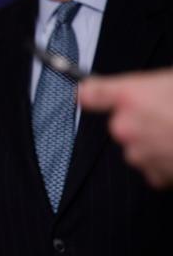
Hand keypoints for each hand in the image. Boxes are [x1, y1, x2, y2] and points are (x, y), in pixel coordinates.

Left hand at [79, 69, 172, 187]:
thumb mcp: (171, 81)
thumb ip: (151, 88)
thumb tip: (146, 93)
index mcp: (130, 95)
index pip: (91, 93)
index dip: (94, 93)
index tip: (91, 94)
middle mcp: (125, 125)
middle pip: (122, 124)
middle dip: (143, 122)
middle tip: (171, 115)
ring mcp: (139, 152)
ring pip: (139, 147)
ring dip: (157, 144)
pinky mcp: (154, 174)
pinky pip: (154, 168)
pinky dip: (167, 163)